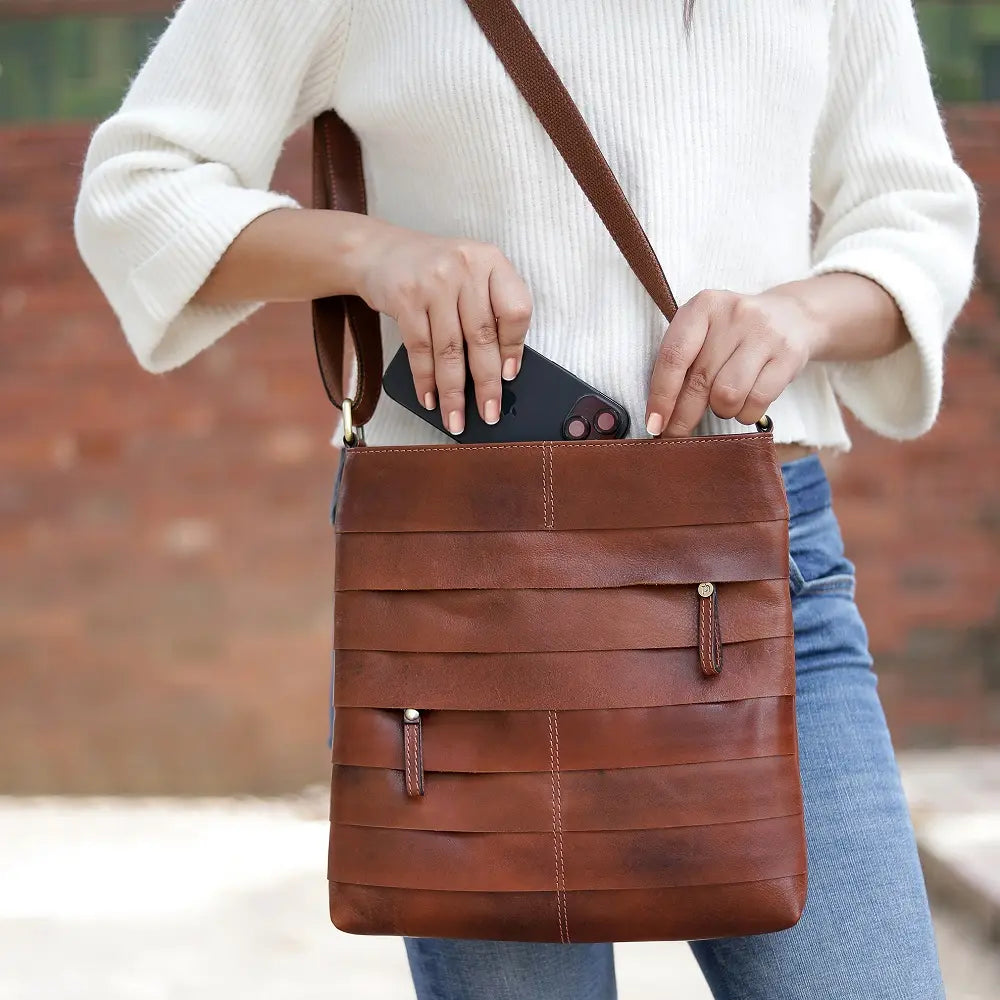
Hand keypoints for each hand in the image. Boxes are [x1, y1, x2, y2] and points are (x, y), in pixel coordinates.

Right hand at [349, 218, 531, 434]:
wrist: (378, 250)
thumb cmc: (433, 271)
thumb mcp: (469, 275)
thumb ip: (488, 309)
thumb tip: (501, 370)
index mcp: (490, 261)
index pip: (515, 310)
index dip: (514, 348)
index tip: (510, 376)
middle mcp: (465, 267)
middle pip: (482, 337)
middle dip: (486, 384)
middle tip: (490, 414)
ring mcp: (434, 282)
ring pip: (450, 349)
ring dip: (453, 392)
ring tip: (456, 419)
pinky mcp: (405, 298)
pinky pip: (420, 349)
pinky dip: (425, 379)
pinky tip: (430, 399)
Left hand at [645, 287, 827, 435]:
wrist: (794, 316)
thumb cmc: (735, 333)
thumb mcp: (705, 331)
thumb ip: (682, 363)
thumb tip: (659, 416)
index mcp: (703, 306)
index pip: (673, 357)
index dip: (661, 396)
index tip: (653, 424)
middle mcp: (734, 315)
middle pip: (699, 381)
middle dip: (683, 416)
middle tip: (675, 434)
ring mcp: (764, 333)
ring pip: (728, 395)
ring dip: (721, 411)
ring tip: (723, 404)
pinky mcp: (789, 355)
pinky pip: (757, 401)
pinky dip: (745, 413)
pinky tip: (744, 405)